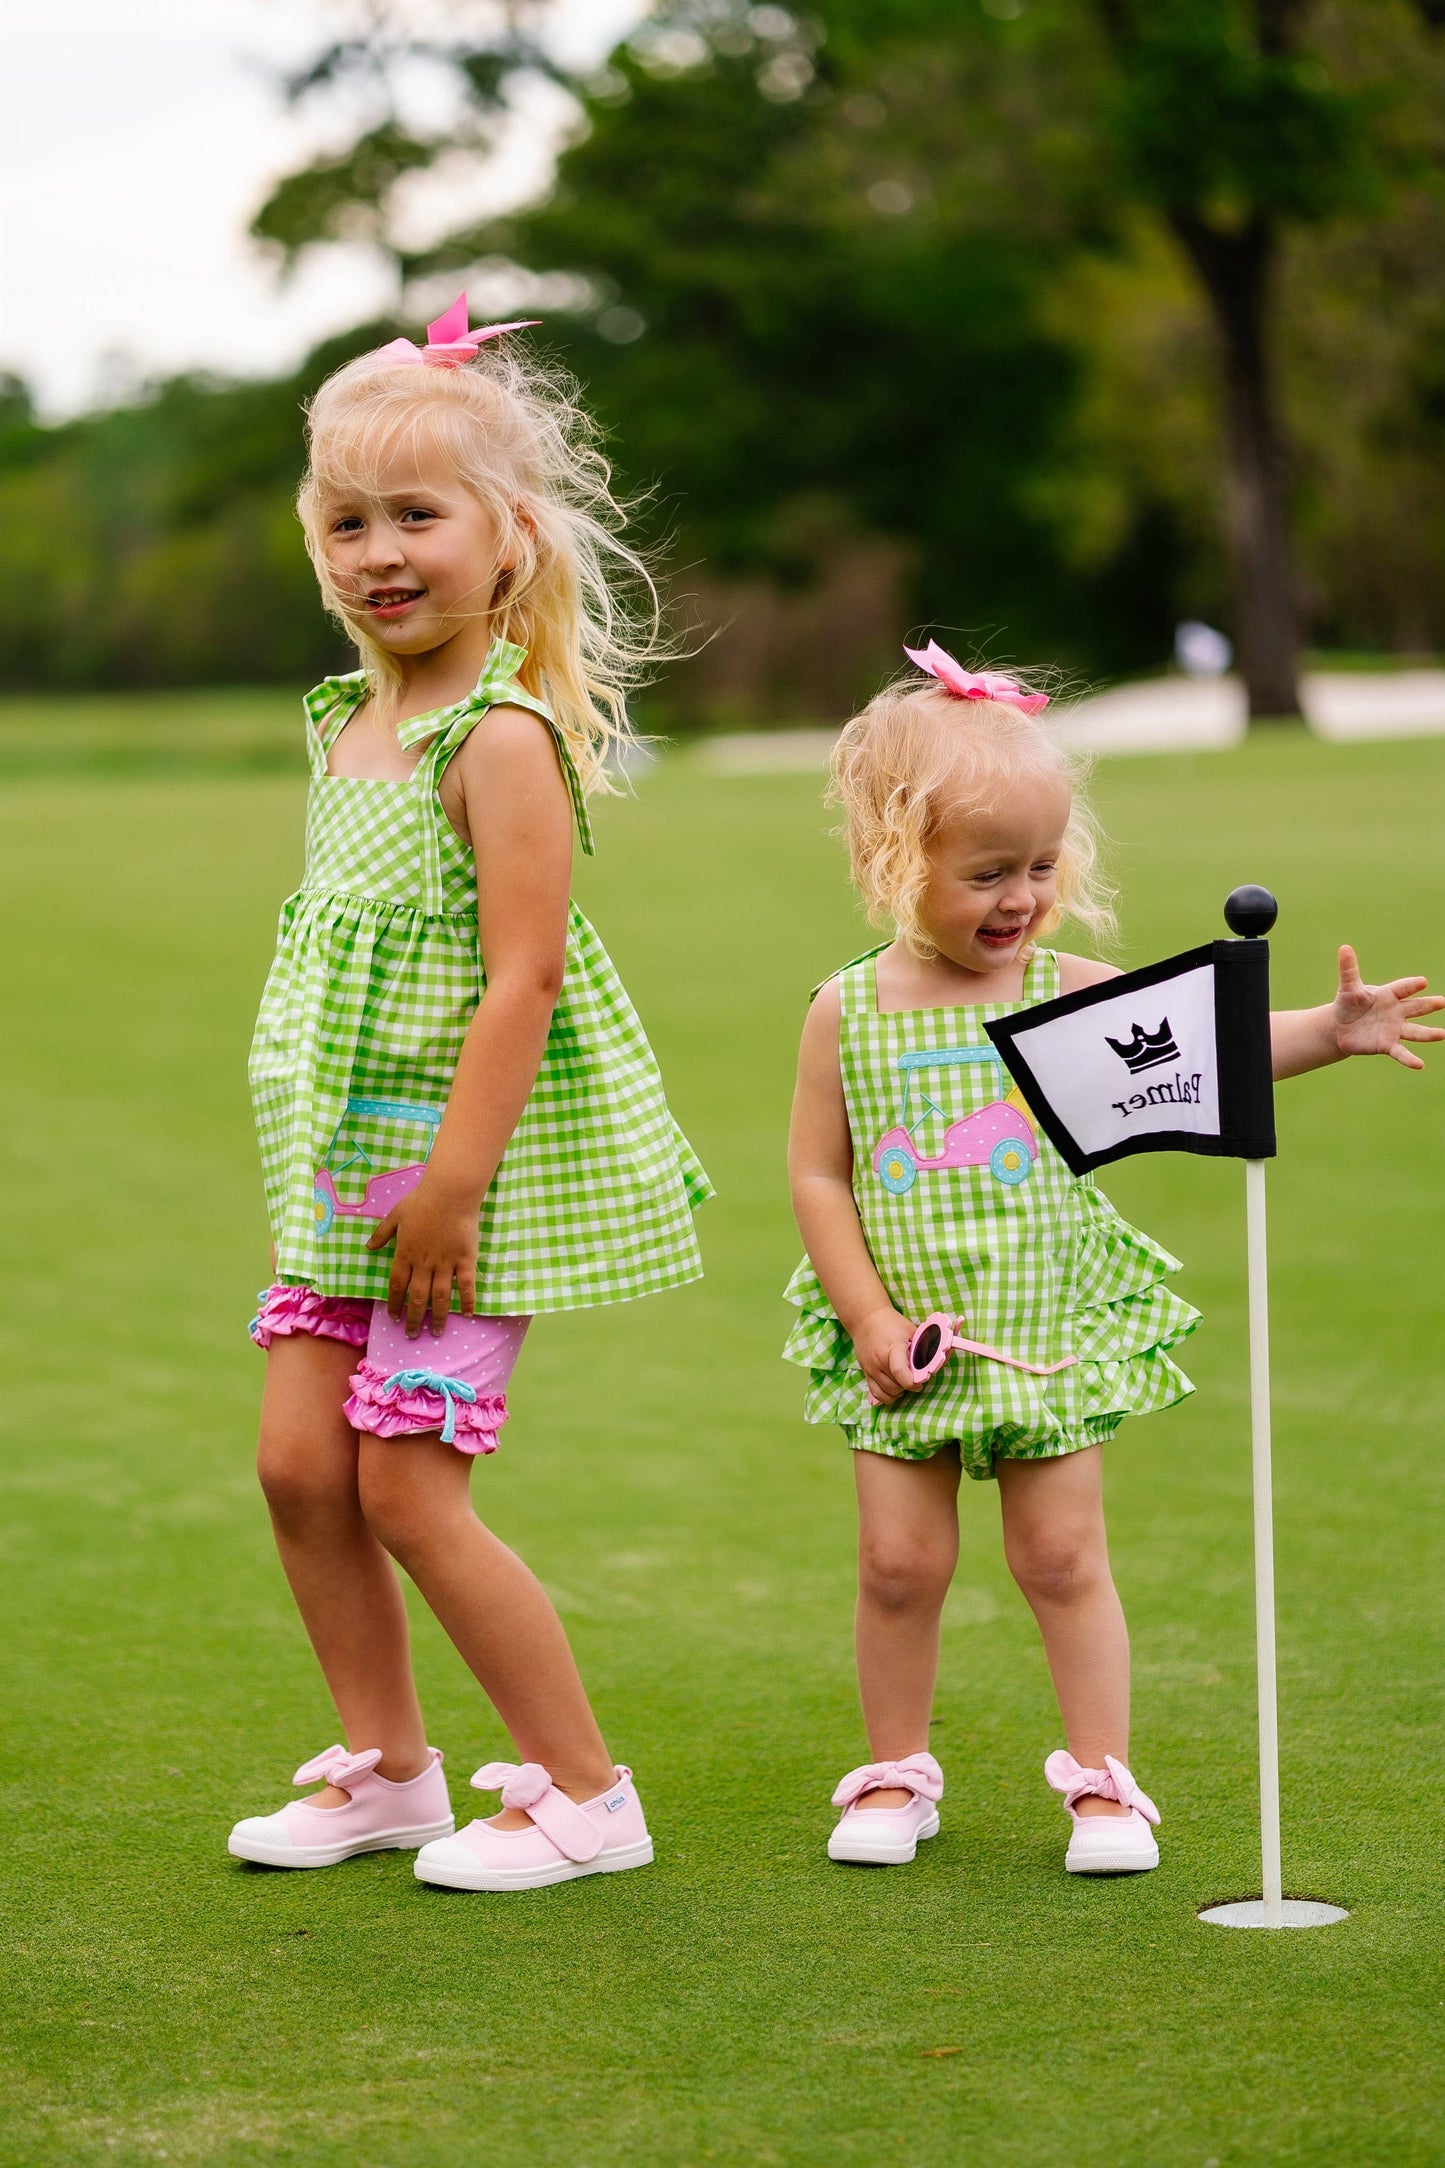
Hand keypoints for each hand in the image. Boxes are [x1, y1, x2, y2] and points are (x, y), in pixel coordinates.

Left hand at [367, 1176, 479, 1336]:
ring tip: (436, 1332)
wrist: (450, 1193)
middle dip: (413, 1318)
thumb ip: (382, 1233)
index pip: (397, 1285)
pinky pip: (466, 1285)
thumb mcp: (395, 1215)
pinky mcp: (465, 1260)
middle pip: (417, 1297)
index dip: (395, 1303)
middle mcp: (423, 1264)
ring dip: (437, 1317)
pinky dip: (467, 1301)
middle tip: (412, 1335)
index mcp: (405, 1254)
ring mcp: (445, 1264)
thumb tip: (368, 1247)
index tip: (394, 1318)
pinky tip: (467, 1314)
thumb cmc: (421, 1201)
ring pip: (440, 1297)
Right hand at [852, 1306, 918, 1405]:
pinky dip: (886, 1396)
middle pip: (895, 1386)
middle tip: (915, 1379)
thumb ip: (923, 1345)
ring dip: (898, 1391)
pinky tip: (894, 1390)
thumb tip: (941, 1356)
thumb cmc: (892, 1323)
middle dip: (908, 1386)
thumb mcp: (910, 1330)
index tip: (920, 1382)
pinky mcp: (865, 1372)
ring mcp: (870, 1368)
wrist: (865, 1319)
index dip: (912, 1382)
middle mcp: (879, 1360)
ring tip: (904, 1382)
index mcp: (893, 1347)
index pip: (900, 1371)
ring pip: (886, 1392)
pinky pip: (876, 1393)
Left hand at [1331, 944, 1444, 1069]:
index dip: (1411, 985)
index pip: (1402, 988)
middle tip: (1442, 1002)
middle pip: (1415, 1007)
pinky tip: (1419, 1064)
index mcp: (1388, 995)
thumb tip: (1344, 947)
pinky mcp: (1387, 1045)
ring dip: (1428, 1033)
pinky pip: (1401, 1052)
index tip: (1422, 982)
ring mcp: (1394, 1029)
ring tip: (1441, 1034)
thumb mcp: (1348, 987)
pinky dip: (1409, 1059)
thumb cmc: (1348, 1004)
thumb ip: (1348, 969)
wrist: (1340, 1027)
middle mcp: (1396, 1011)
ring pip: (1415, 1031)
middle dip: (1428, 1005)